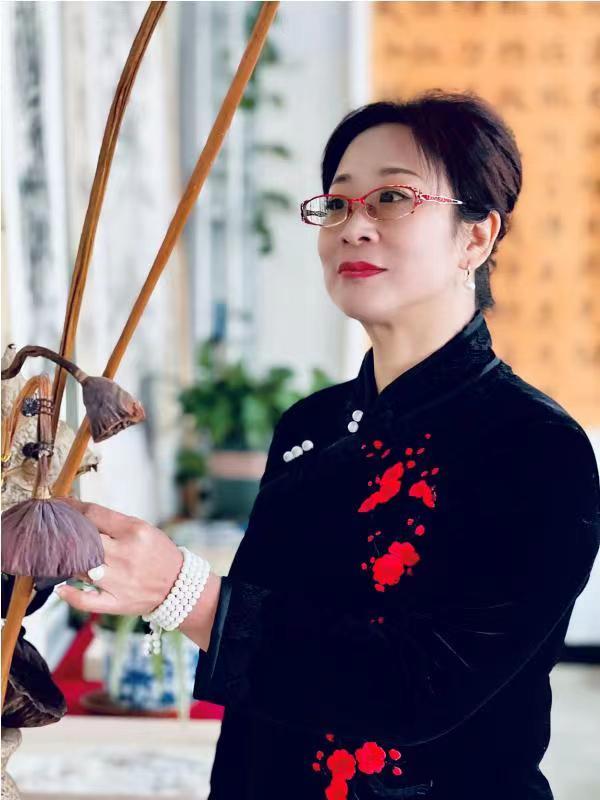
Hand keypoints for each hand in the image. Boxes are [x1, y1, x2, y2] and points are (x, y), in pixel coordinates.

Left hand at [54, 497, 183, 616]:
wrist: (180, 585)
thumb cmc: (158, 553)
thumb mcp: (144, 529)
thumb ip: (114, 523)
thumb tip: (80, 515)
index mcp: (134, 531)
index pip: (94, 514)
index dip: (71, 508)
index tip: (59, 505)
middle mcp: (125, 554)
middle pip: (83, 539)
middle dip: (64, 532)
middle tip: (53, 529)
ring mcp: (120, 580)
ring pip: (79, 567)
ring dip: (65, 560)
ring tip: (57, 554)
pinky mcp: (117, 601)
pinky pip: (85, 600)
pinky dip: (70, 595)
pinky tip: (61, 588)